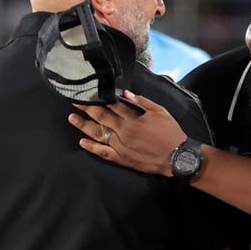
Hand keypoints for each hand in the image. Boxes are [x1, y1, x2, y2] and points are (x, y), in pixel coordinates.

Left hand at [68, 91, 186, 176]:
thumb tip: (126, 94)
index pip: (112, 104)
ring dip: (84, 125)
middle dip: (86, 107)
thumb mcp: (161, 112)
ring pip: (98, 133)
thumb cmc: (171, 133)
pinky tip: (82, 142)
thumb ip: (142, 102)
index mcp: (134, 117)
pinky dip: (92, 147)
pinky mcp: (123, 158)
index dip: (99, 97)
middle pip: (101, 116)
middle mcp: (124, 130)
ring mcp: (121, 145)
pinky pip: (104, 153)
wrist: (178, 157)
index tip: (88, 91)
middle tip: (74, 99)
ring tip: (72, 117)